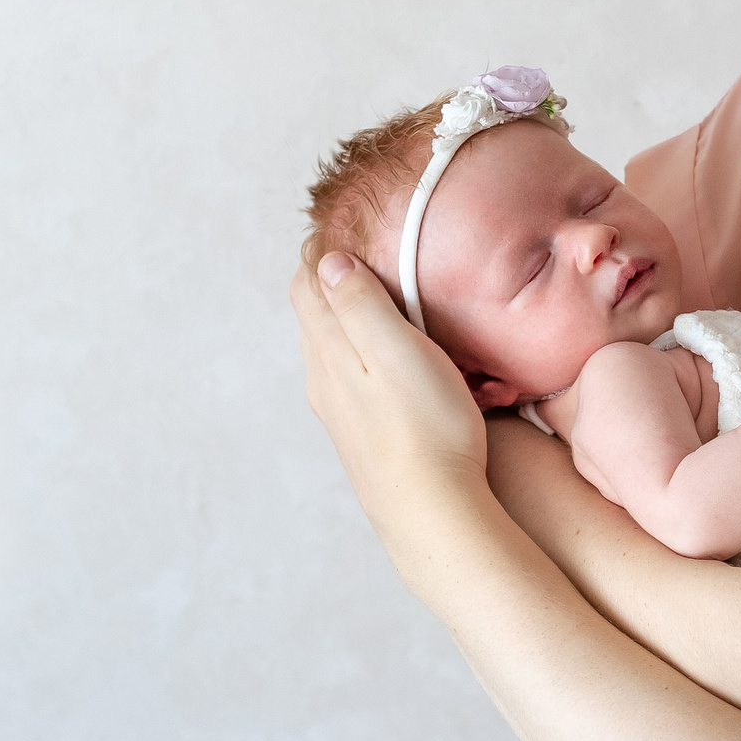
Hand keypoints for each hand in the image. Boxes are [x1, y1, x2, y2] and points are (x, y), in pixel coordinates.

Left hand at [291, 250, 491, 583]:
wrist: (432, 513)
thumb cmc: (427, 427)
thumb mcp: (398, 351)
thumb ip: (360, 303)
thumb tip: (328, 260)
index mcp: (329, 352)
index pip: (308, 285)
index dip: (325, 250)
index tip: (352, 227)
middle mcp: (323, 381)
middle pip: (313, 315)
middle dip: (332, 279)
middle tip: (367, 251)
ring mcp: (339, 412)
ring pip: (330, 348)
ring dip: (346, 316)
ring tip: (381, 297)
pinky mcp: (360, 435)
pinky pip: (348, 377)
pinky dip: (359, 350)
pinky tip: (389, 358)